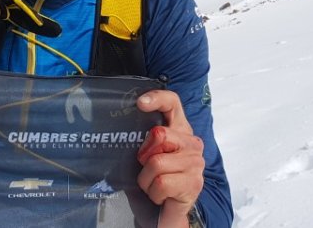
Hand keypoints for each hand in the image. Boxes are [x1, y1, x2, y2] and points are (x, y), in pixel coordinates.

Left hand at [136, 90, 204, 227]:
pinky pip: (162, 183)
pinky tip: (160, 196)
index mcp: (180, 131)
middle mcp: (191, 144)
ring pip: (157, 162)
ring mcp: (195, 163)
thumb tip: (117, 123)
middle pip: (159, 134)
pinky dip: (153, 193)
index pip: (172, 103)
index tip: (140, 103)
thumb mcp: (147, 156)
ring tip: (153, 185)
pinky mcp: (193, 183)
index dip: (157, 98)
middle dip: (144, 155)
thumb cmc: (154, 182)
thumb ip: (143, 139)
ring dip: (146, 179)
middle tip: (146, 167)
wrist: (165, 214)